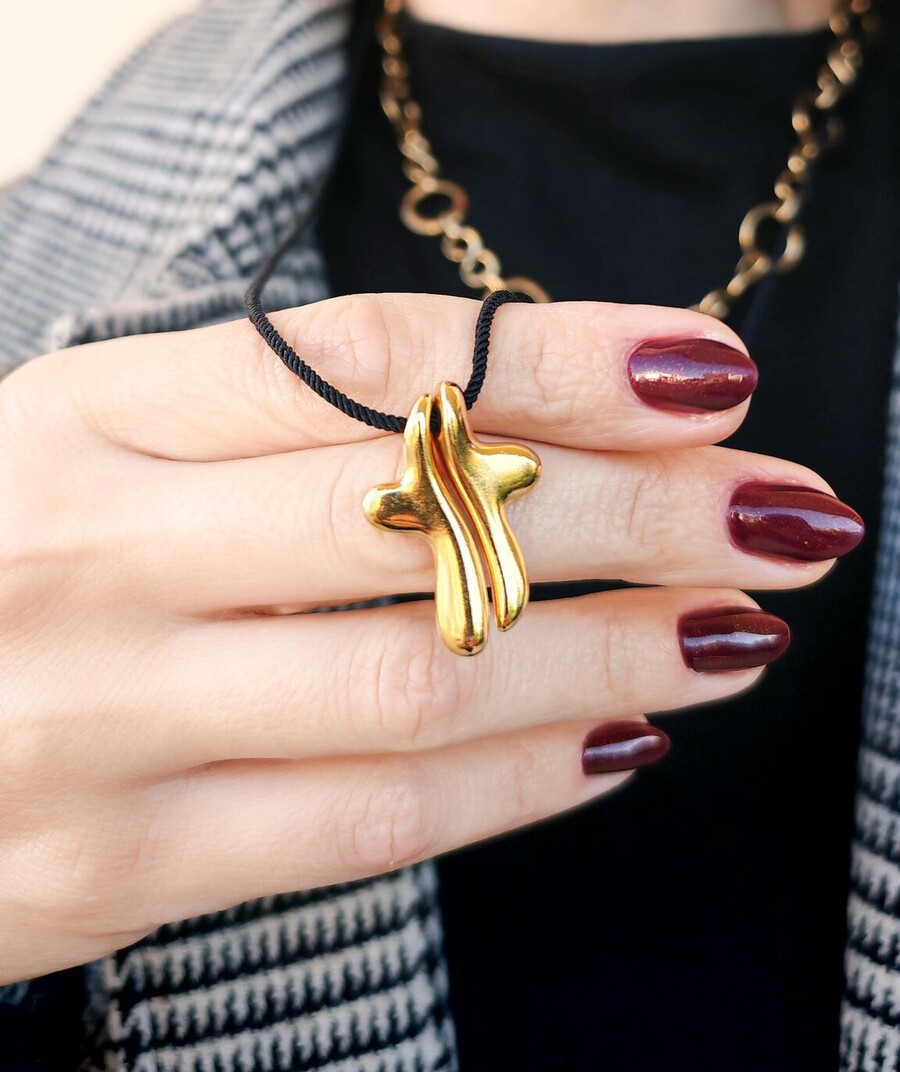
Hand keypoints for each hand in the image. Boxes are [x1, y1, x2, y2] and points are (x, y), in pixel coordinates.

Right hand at [0, 293, 861, 980]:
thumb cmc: (1, 553)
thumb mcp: (104, 446)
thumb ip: (277, 428)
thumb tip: (521, 417)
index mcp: (96, 414)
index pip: (374, 360)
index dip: (564, 358)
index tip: (712, 371)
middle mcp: (101, 552)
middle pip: (422, 515)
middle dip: (636, 509)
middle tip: (783, 510)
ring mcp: (107, 716)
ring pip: (420, 681)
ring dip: (613, 653)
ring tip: (741, 630)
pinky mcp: (120, 862)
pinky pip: (366, 823)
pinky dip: (520, 786)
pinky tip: (627, 741)